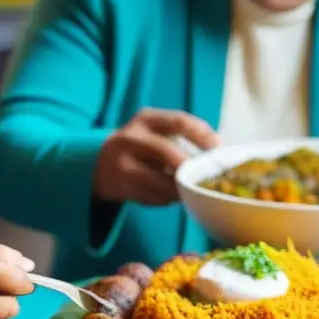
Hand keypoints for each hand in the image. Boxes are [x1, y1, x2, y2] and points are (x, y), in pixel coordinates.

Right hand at [95, 108, 220, 205]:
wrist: (99, 166)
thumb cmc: (141, 150)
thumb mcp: (156, 135)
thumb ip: (182, 141)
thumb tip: (218, 161)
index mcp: (147, 119)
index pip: (179, 121)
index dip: (203, 135)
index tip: (219, 151)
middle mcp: (131, 136)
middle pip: (167, 152)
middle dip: (189, 169)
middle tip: (205, 180)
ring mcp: (122, 161)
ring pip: (161, 180)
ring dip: (179, 190)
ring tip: (186, 191)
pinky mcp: (120, 184)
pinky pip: (152, 196)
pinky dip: (165, 199)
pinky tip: (166, 196)